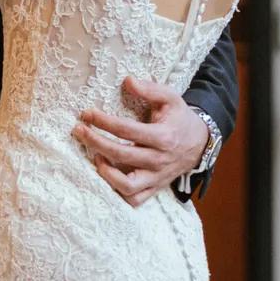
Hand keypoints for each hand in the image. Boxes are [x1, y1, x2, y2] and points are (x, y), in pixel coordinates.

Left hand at [73, 78, 210, 206]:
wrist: (200, 143)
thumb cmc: (180, 118)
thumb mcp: (171, 98)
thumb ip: (150, 89)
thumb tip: (127, 80)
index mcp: (163, 136)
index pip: (127, 130)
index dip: (104, 122)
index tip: (87, 114)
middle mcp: (159, 160)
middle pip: (122, 155)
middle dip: (96, 142)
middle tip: (79, 131)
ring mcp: (157, 177)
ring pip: (128, 186)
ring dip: (106, 173)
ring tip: (95, 156)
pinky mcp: (155, 188)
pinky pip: (134, 200)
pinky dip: (117, 192)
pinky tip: (107, 174)